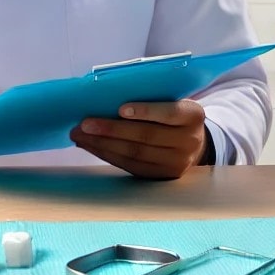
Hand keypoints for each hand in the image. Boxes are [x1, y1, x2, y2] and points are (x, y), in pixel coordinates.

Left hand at [71, 99, 208, 179]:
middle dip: (111, 130)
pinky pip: (131, 166)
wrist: (194, 142)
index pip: (169, 113)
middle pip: (146, 136)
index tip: (120, 108)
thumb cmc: (175, 114)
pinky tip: (92, 146)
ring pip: (135, 154)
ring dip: (103, 144)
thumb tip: (107, 99)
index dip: (145, 111)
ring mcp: (177, 163)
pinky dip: (108, 155)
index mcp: (193, 116)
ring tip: (80, 135)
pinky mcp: (162, 176)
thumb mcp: (174, 100)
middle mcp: (189, 142)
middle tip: (85, 124)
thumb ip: (151, 98)